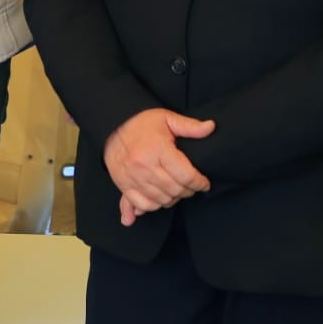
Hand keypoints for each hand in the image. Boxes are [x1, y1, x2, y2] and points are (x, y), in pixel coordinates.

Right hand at [103, 108, 214, 225]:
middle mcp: (144, 165)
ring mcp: (132, 177)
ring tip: (177, 189)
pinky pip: (143, 204)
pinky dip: (154, 205)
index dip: (200, 182)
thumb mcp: (166, 118)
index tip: (204, 182)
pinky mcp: (123, 184)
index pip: (186, 176)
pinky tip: (160, 198)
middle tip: (191, 185)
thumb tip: (211, 127)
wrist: (111, 126)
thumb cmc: (141, 123)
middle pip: (176, 190)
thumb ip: (190, 126)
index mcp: (158, 149)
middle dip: (189, 190)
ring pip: (162, 199)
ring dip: (174, 198)